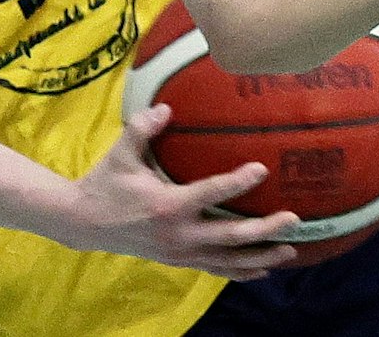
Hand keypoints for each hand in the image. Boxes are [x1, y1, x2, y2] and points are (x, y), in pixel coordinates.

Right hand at [64, 104, 298, 279]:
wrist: (84, 223)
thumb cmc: (106, 183)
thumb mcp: (120, 153)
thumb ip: (142, 127)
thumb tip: (167, 107)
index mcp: (167, 206)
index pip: (210, 193)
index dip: (237, 181)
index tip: (262, 168)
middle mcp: (178, 235)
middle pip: (231, 237)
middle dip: (265, 229)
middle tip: (294, 218)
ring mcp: (180, 253)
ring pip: (228, 261)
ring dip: (261, 256)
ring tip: (291, 251)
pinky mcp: (179, 261)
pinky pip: (216, 270)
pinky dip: (241, 271)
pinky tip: (263, 269)